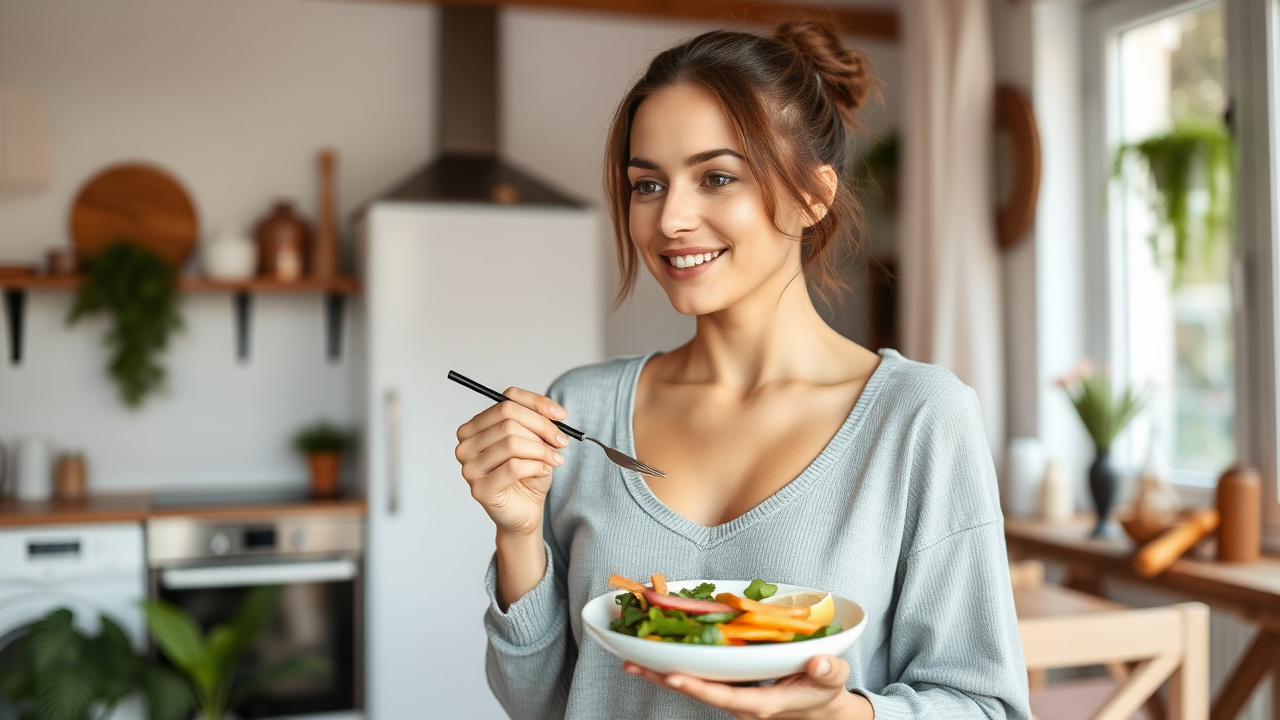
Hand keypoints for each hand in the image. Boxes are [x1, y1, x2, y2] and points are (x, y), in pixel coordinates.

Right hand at [454, 387, 568, 536]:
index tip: (562, 415)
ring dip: (541, 450)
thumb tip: (554, 412)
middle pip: (508, 419)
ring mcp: (469, 467)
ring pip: (511, 442)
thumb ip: (539, 420)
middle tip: (561, 442)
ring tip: (553, 460)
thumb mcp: (536, 439)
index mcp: (474, 427)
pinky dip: (536, 467)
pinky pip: (513, 467)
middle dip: (543, 429)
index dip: (538, 405)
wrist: (526, 509)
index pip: (506, 401)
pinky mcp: (480, 489)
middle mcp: (466, 445)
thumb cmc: (528, 473)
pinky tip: (544, 472)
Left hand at [622, 656, 872, 719]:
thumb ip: (828, 672)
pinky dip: (680, 662)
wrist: (821, 706)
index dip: (699, 687)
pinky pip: (701, 675)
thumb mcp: (832, 680)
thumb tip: (820, 663)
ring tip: (630, 659)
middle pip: (697, 690)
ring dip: (663, 671)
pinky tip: (659, 649)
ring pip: (694, 683)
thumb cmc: (825, 690)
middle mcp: (740, 702)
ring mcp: (732, 694)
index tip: (673, 675)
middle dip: (665, 678)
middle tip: (630, 664)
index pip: (724, 697)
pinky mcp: (730, 685)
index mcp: (762, 705)